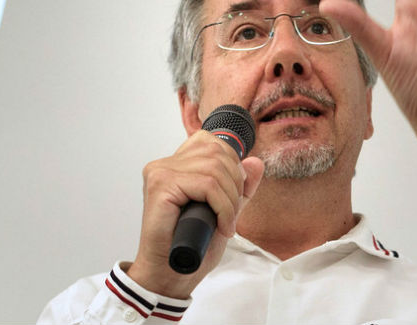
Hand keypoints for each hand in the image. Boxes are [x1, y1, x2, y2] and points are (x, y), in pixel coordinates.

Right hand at [127, 130, 263, 298]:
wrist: (171, 274)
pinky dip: (222, 207)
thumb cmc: (192, 245)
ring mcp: (161, 173)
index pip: (211, 141)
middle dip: (235, 184)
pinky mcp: (161, 186)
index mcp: (176, 164)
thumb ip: (240, 187)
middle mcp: (165, 164)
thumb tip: (255, 162)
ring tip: (226, 222)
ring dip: (230, 200)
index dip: (231, 165)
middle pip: (217, 153)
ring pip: (215, 169)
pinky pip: (207, 185)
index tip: (233, 194)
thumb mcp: (225, 210)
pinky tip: (221, 226)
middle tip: (231, 213)